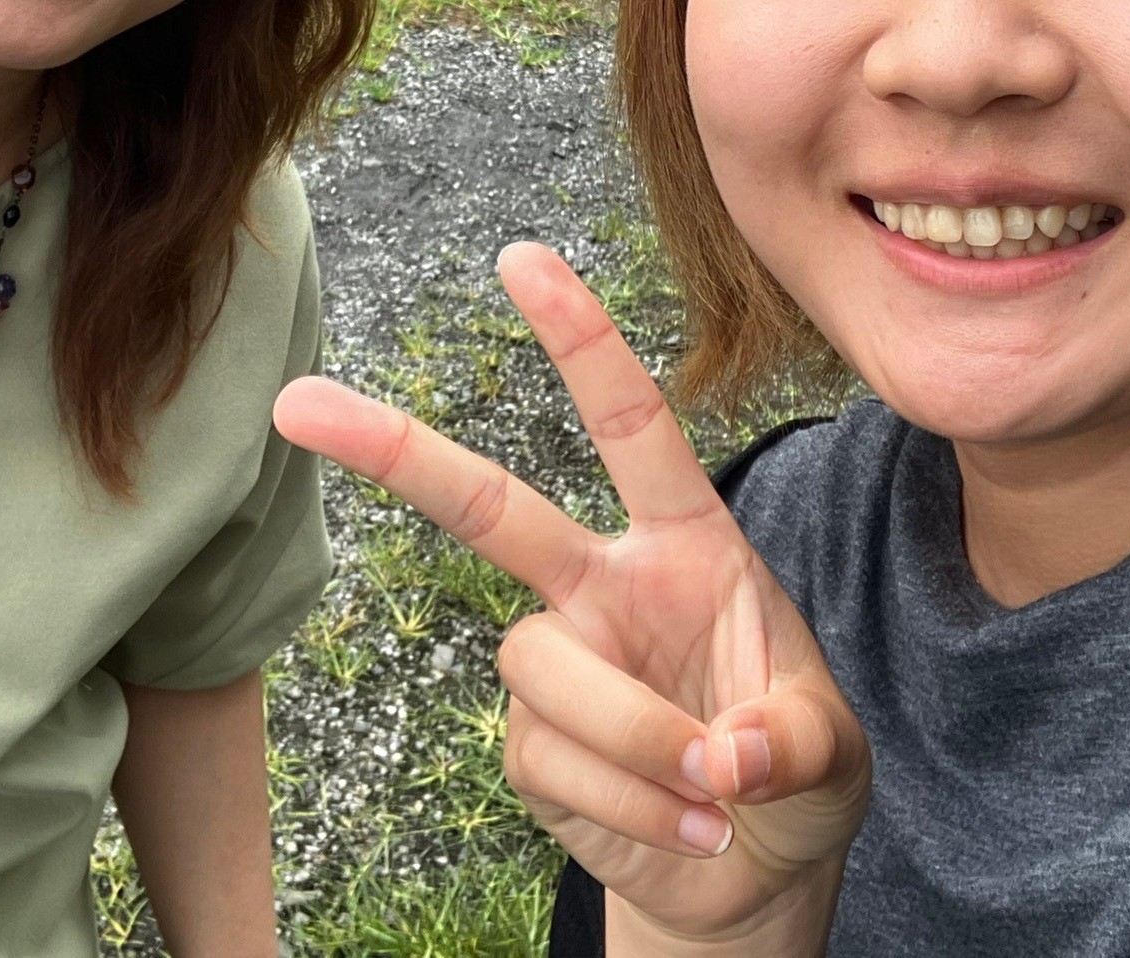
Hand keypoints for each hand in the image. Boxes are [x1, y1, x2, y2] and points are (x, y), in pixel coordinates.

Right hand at [274, 242, 870, 947]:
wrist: (754, 870)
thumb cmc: (794, 774)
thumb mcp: (833, 750)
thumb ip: (792, 742)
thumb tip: (723, 754)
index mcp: (684, 545)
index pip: (631, 427)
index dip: (581, 341)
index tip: (521, 258)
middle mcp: (603, 586)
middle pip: (488, 507)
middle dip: (395, 451)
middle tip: (296, 403)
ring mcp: (557, 665)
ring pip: (545, 668)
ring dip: (636, 740)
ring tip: (712, 797)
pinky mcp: (527, 747)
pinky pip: (552, 763)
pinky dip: (630, 808)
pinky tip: (680, 828)